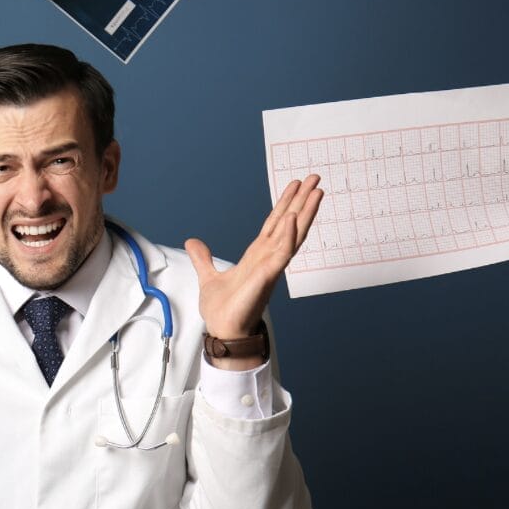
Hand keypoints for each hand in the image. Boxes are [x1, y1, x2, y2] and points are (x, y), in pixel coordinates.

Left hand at [185, 176, 322, 368]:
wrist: (223, 331)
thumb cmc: (224, 310)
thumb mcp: (209, 276)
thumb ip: (204, 258)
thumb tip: (192, 242)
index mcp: (257, 256)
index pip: (274, 224)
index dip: (285, 204)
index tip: (295, 185)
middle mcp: (268, 258)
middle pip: (289, 223)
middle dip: (302, 201)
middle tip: (315, 177)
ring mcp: (270, 267)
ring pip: (292, 235)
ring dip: (304, 213)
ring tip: (316, 191)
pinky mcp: (266, 278)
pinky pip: (280, 255)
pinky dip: (288, 237)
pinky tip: (294, 220)